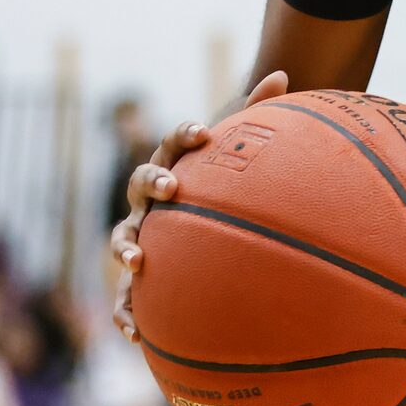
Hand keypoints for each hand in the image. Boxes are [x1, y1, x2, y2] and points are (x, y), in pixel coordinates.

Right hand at [112, 71, 288, 339]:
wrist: (194, 215)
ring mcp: (140, 233)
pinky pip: (126, 295)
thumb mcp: (236, 148)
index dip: (184, 134)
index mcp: (173, 164)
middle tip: (173, 187)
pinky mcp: (138, 274)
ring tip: (138, 262)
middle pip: (141, 181)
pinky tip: (134, 333)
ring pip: (122, 238)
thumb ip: (256, 110)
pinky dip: (126, 311)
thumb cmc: (219, 179)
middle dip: (154, 182)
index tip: (203, 131)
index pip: (173, 142)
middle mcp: (149, 198)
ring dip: (126, 248)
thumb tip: (283, 72)